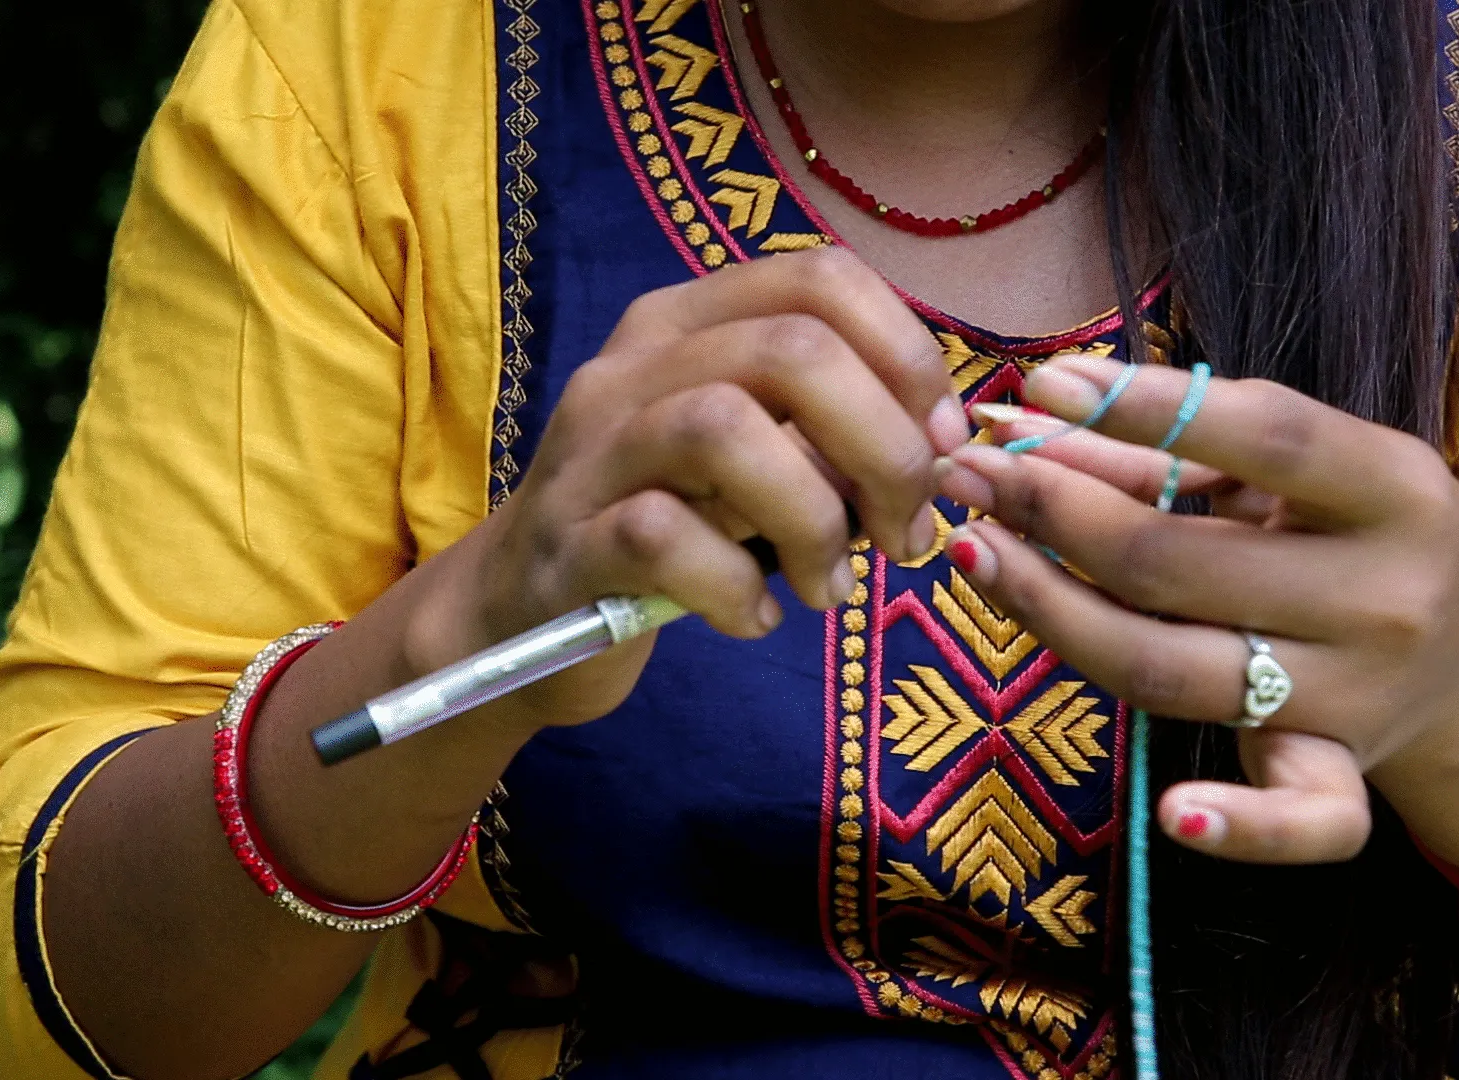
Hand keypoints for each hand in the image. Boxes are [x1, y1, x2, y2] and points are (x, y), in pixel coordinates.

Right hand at [408, 248, 967, 727]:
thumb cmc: (667, 527)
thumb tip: (940, 450)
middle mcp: (636, 365)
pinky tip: (753, 617)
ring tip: (826, 585)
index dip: (906, 357)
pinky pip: (663, 538)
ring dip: (814, 519)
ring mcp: (593, 449)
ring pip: (724, 428)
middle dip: (883, 448)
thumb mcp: (753, 458)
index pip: (821, 278)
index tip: (941, 445)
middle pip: (794, 349)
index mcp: (691, 322)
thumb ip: (829, 432)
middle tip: (900, 533)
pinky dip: (734, 588)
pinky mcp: (569, 540)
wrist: (517, 608)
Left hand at [938, 355, 1458, 870]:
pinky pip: (1300, 822)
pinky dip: (1242, 828)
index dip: (1145, 408)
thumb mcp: (1297, 473)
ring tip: (971, 550)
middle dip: (1052, 509)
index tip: (1043, 385)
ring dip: (1054, 612)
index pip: (1267, 436)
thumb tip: (1030, 414)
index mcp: (1394, 489)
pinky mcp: (1341, 776)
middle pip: (1179, 562)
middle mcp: (1385, 598)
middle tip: (966, 471)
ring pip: (1175, 669)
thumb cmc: (1356, 532)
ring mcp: (1361, 697)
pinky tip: (1177, 815)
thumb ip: (1174, 446)